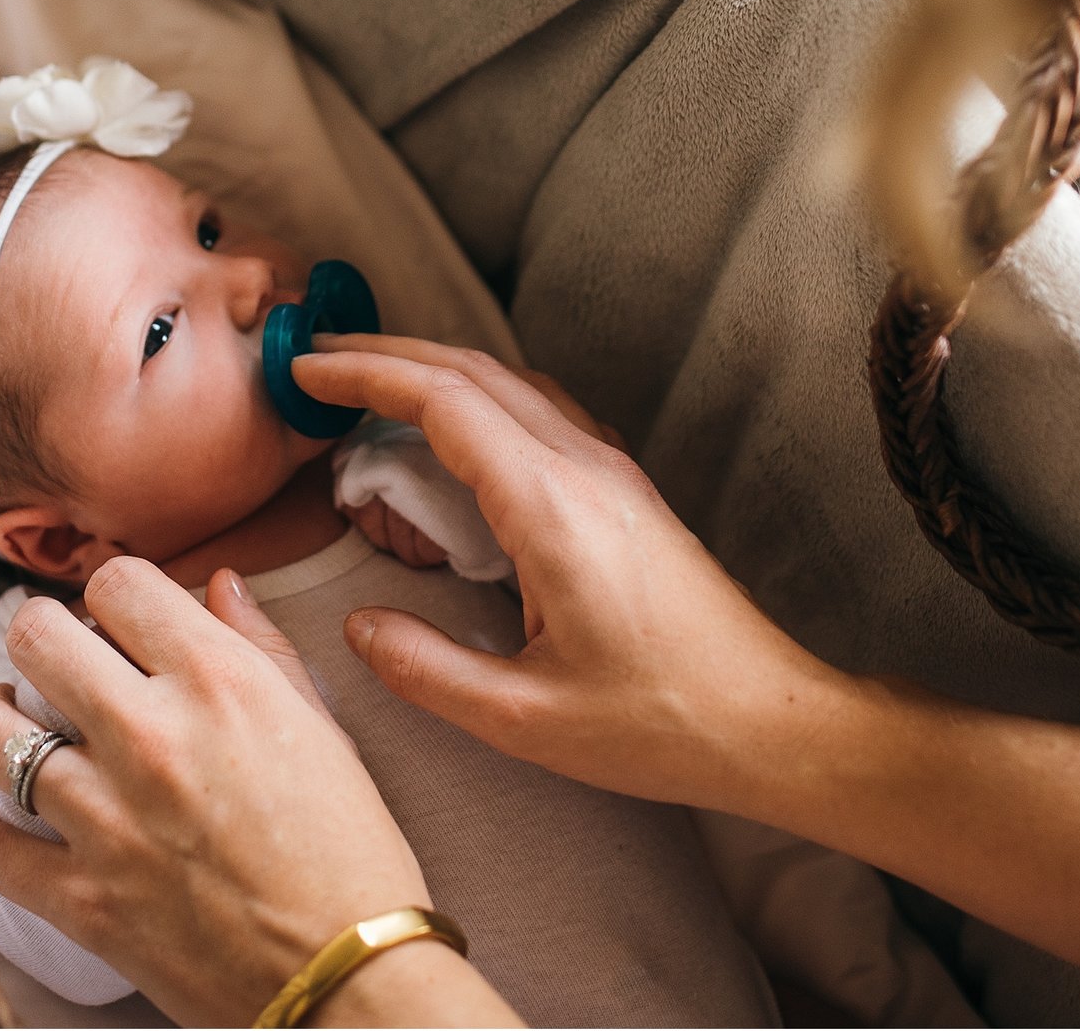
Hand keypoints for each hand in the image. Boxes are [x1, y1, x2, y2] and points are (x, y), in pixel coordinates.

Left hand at [0, 558, 510, 1025]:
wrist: (350, 979)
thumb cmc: (350, 854)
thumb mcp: (322, 729)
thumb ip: (261, 647)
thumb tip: (219, 584)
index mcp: (219, 680)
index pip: (117, 582)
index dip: (110, 594)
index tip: (112, 620)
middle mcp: (152, 733)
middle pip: (35, 634)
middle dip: (39, 636)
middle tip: (54, 661)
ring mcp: (107, 817)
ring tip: (6, 721)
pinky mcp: (81, 897)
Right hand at [294, 335, 848, 815]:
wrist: (773, 721)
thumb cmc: (662, 723)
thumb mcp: (524, 718)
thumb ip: (428, 670)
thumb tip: (361, 629)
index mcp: (551, 508)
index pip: (443, 402)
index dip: (366, 377)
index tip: (306, 373)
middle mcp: (584, 470)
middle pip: (473, 372)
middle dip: (387, 356)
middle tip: (318, 362)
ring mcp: (612, 474)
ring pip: (512, 384)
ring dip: (436, 370)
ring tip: (371, 384)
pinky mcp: (626, 494)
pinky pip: (542, 413)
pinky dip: (480, 398)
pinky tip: (458, 428)